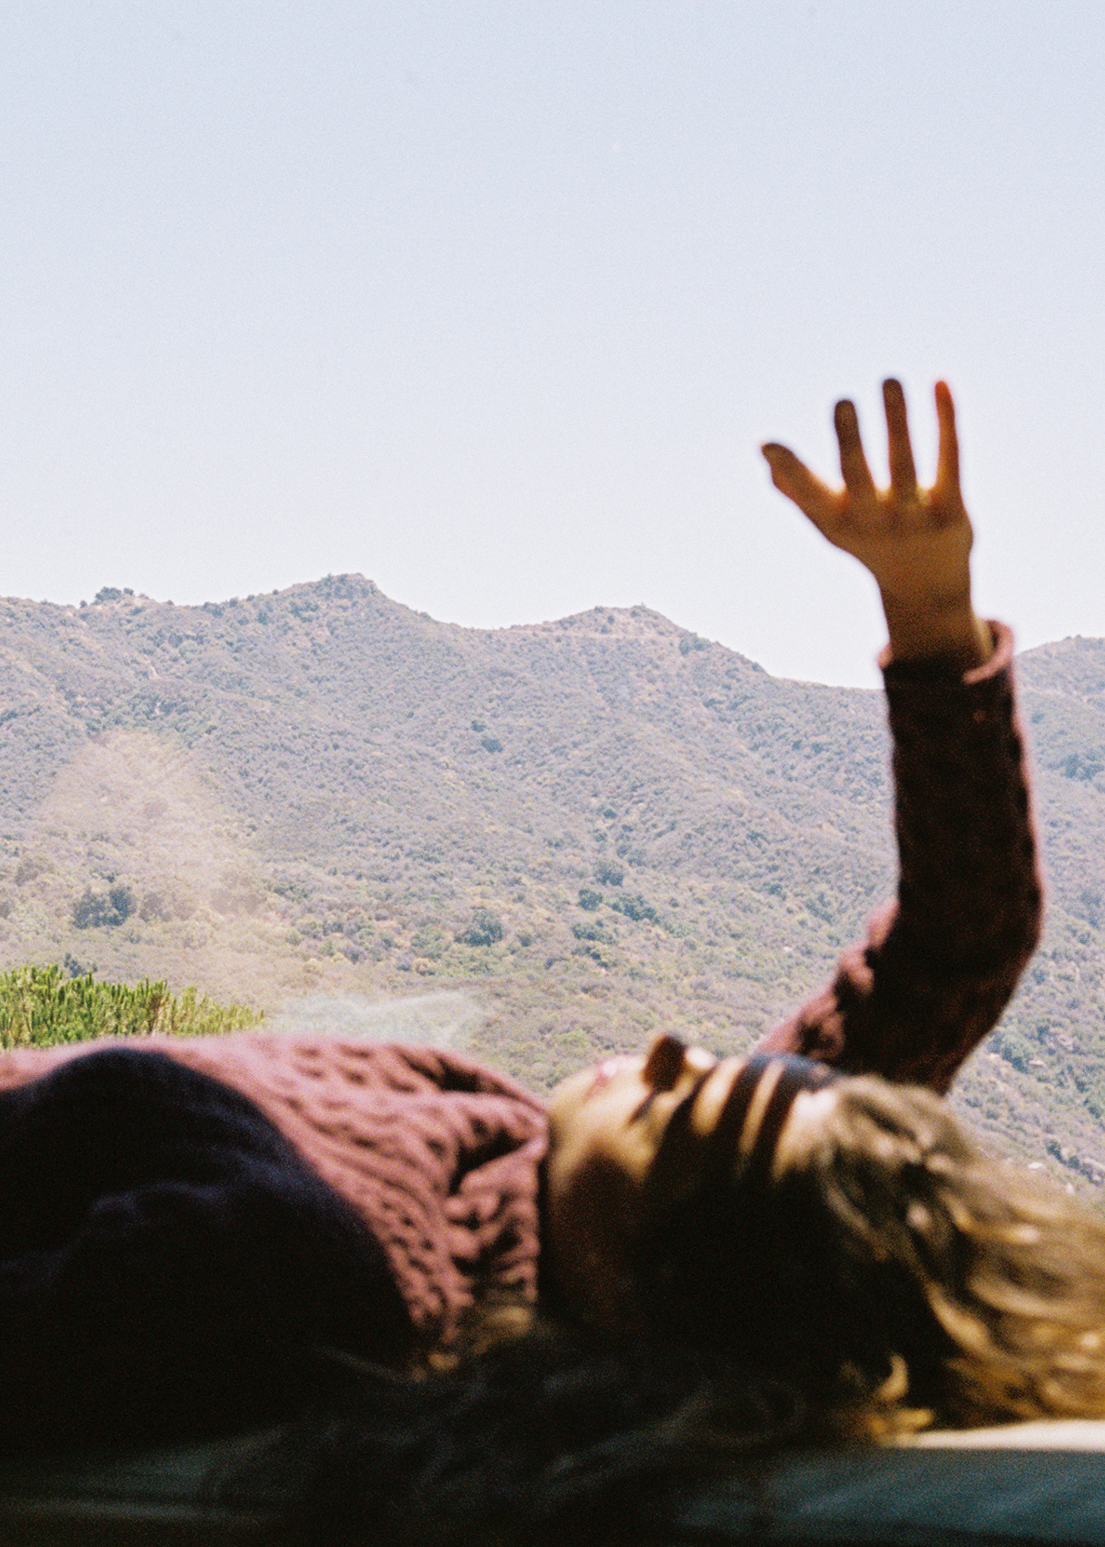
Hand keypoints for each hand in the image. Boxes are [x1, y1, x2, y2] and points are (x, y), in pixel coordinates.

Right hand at [761, 380, 992, 666]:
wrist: (927, 589)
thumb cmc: (870, 545)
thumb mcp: (832, 524)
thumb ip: (800, 492)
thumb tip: (766, 456)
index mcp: (839, 524)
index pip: (810, 494)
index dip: (790, 471)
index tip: (769, 444)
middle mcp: (874, 523)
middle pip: (859, 479)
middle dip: (850, 442)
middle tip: (842, 401)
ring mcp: (915, 519)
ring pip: (904, 463)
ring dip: (896, 420)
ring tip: (889, 380)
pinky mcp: (953, 511)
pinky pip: (950, 459)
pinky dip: (946, 420)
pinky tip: (940, 382)